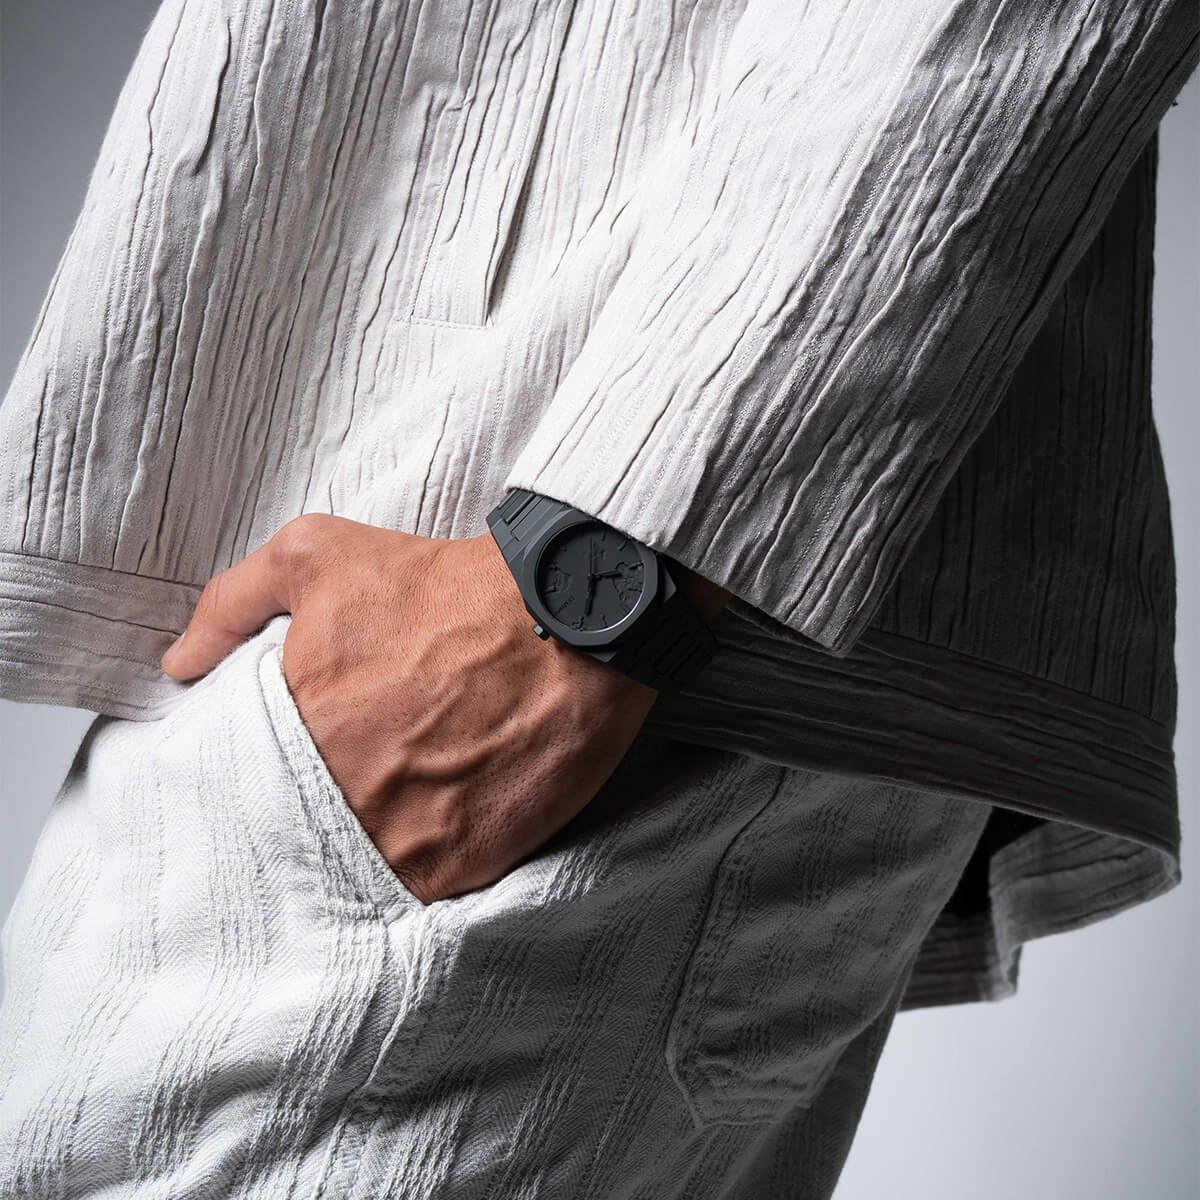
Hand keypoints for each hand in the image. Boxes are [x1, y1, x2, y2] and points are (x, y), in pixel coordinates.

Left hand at [160, 515, 661, 901]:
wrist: (565, 621)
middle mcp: (338, 800)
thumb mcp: (316, 554)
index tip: (284, 764)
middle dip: (310, 813)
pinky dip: (420, 868)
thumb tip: (182, 662)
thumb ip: (231, 603)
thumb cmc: (446, 586)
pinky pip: (419, 892)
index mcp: (292, 732)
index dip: (259, 776)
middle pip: (293, 835)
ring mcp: (401, 844)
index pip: (237, 784)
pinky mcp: (463, 869)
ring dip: (363, 848)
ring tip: (393, 808)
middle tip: (349, 784)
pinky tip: (436, 827)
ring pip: (353, 872)